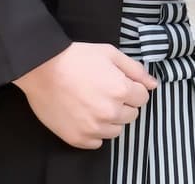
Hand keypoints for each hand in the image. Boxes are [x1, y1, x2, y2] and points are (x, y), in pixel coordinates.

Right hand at [12, 42, 157, 148]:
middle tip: (103, 91)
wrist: (41, 68)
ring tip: (92, 103)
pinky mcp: (78, 139)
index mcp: (121, 90)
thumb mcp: (109, 53)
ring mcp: (94, 128)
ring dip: (110, 119)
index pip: (142, 98)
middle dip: (122, 104)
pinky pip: (97, 142)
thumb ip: (135, 69)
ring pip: (116, 130)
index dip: (131, 88)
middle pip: (131, 115)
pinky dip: (94, 131)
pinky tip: (84, 115)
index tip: (117, 82)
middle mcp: (111, 112)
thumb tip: (153, 84)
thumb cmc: (76, 57)